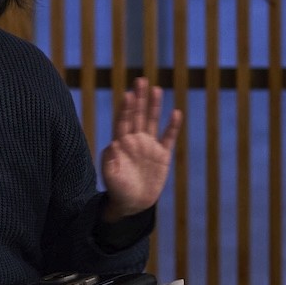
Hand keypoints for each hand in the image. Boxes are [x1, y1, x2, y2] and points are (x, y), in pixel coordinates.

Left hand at [100, 79, 181, 220]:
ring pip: (152, 121)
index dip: (125, 108)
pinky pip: (168, 138)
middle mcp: (135, 141)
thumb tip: (112, 144)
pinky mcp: (162, 155)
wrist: (133, 204)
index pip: (123, 121)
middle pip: (137, 115)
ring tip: (156, 89)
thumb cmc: (117, 190)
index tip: (128, 94)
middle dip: (139, 98)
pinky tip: (176, 113)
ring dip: (154, 106)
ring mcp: (149, 146)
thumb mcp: (110, 178)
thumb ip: (109, 162)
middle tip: (140, 80)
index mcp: (120, 144)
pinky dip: (172, 126)